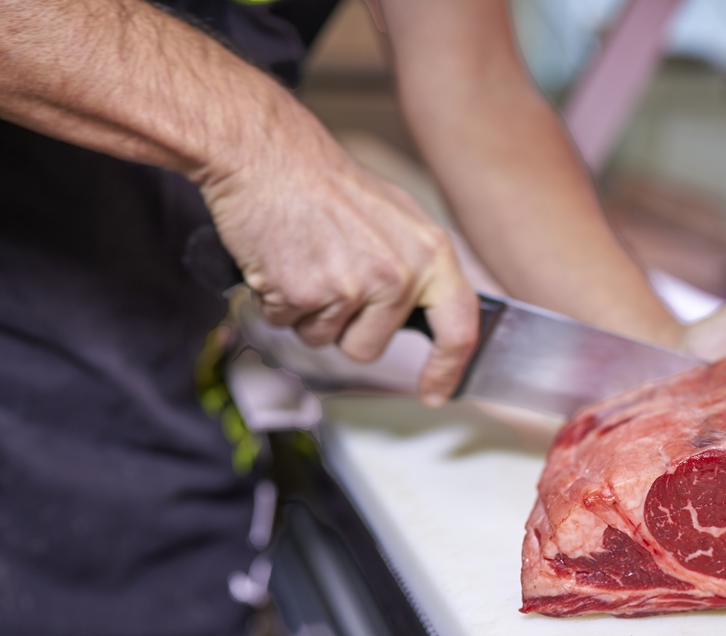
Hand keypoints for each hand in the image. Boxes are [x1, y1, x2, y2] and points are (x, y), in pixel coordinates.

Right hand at [199, 117, 478, 405]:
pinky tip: (282, 260)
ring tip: (306, 259)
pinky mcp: (306, 293)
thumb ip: (419, 267)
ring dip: (307, 312)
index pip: (459, 327)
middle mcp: (399, 274)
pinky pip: (286, 323)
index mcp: (431, 254)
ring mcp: (352, 286)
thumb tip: (434, 313)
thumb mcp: (398, 218)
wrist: (266, 154)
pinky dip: (276, 300)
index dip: (449, 368)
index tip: (436, 392)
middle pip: (369, 348)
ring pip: (324, 339)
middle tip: (330, 274)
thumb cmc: (326, 183)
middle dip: (343, 327)